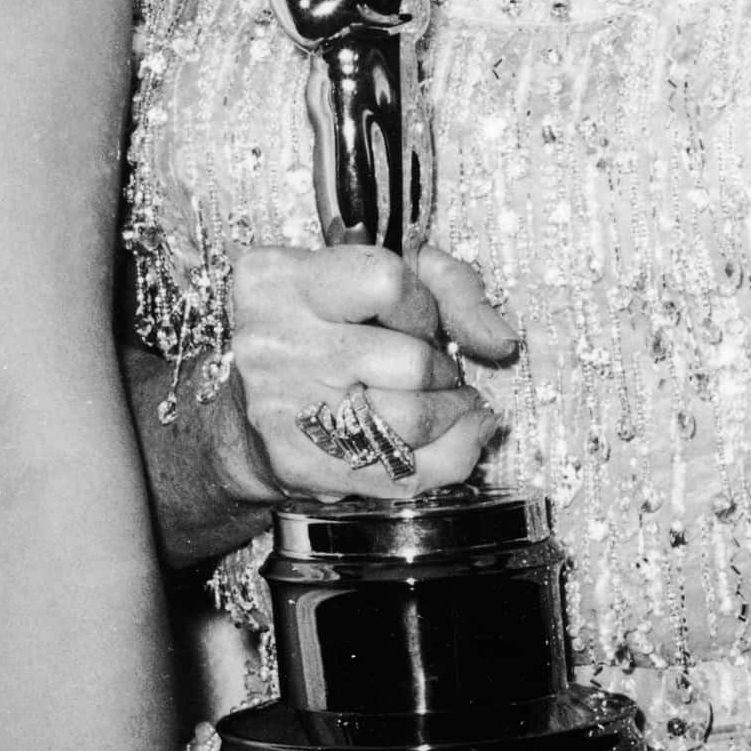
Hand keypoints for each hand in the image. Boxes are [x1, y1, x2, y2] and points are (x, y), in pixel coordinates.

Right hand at [209, 241, 516, 507]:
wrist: (251, 414)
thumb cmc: (326, 334)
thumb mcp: (379, 279)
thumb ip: (449, 286)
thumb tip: (498, 340)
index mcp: (282, 279)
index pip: (386, 281)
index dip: (421, 306)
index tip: (413, 319)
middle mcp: (272, 339)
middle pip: (411, 362)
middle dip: (439, 368)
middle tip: (426, 369)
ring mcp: (282, 407)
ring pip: (414, 421)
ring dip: (449, 413)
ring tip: (440, 403)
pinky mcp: (301, 465)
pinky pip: (410, 472)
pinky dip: (448, 456)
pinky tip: (443, 439)